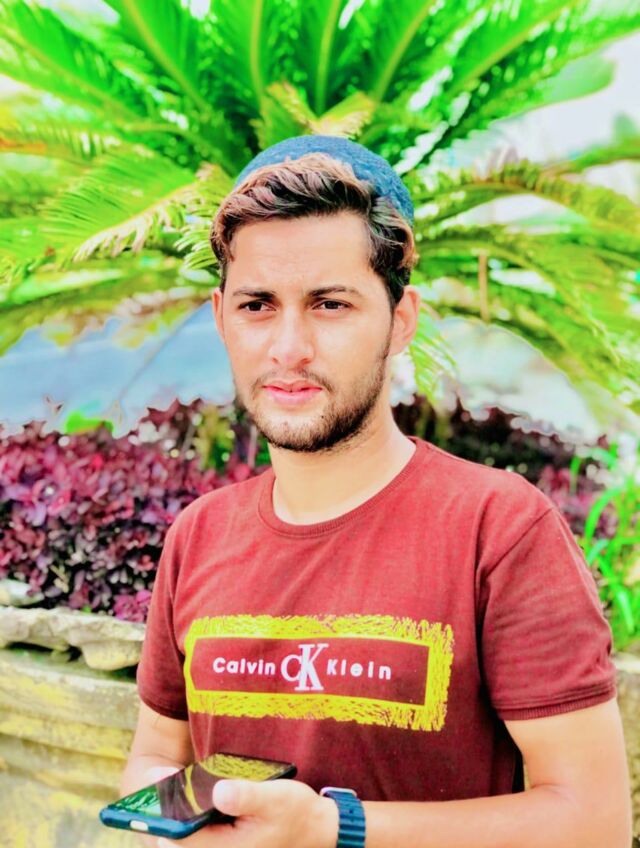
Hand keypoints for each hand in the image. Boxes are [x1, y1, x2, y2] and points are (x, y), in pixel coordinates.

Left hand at [156, 778, 337, 847]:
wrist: (316, 830)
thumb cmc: (296, 813)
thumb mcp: (275, 798)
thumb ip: (246, 796)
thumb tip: (219, 792)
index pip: (182, 836)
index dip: (166, 810)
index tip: (158, 781)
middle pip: (179, 839)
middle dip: (168, 812)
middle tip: (161, 779)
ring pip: (187, 838)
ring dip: (178, 815)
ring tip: (172, 783)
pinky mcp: (226, 846)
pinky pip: (199, 835)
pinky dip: (192, 818)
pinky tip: (193, 795)